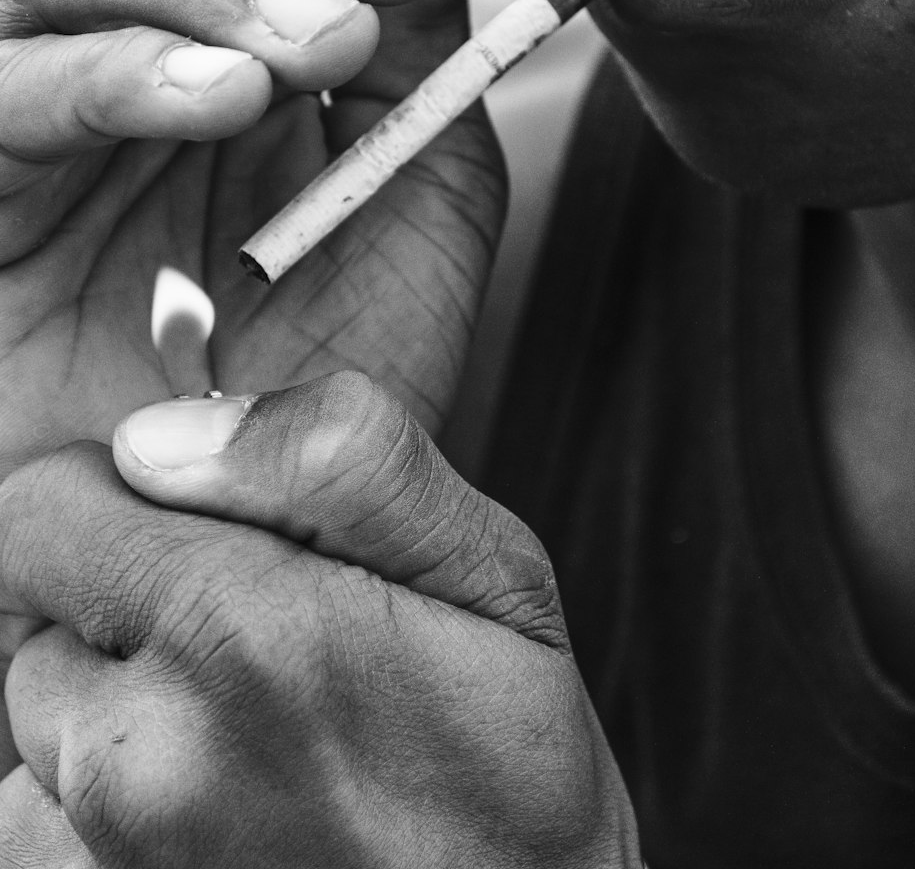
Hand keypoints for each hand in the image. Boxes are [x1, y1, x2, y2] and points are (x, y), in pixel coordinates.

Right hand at [0, 0, 505, 771]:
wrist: (235, 537)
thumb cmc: (327, 368)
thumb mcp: (412, 202)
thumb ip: (420, 69)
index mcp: (239, 23)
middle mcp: (130, 38)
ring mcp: (37, 101)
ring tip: (320, 43)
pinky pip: (8, 94)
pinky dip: (112, 76)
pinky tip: (219, 98)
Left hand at [0, 374, 642, 866]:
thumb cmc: (517, 777)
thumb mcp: (493, 575)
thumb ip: (335, 462)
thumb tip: (154, 437)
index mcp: (242, 638)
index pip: (42, 506)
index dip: (122, 498)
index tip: (210, 532)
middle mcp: (143, 759)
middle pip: (36, 607)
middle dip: (125, 598)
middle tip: (254, 641)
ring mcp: (105, 858)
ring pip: (41, 714)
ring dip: (116, 705)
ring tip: (246, 734)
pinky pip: (46, 816)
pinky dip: (107, 800)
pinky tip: (220, 805)